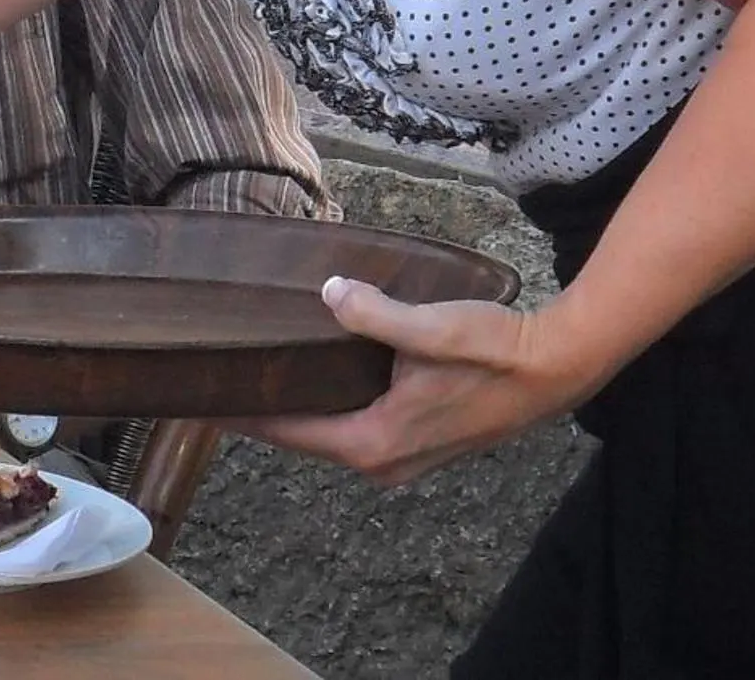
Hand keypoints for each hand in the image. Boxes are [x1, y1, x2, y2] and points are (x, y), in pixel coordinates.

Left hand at [242, 277, 598, 486]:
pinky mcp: (420, 441)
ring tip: (261, 371)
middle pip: (306, 437)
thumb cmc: (492, 350)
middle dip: (265, 410)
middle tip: (221, 375)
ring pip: (333, 433)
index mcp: (374, 442)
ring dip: (299, 408)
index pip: (290, 432)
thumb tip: (328, 294)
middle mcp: (383, 461)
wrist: (553, 368)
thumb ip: (374, 314)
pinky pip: (357, 428)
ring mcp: (404, 457)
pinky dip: (330, 406)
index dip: (245, 414)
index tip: (201, 399)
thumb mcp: (429, 326)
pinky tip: (319, 373)